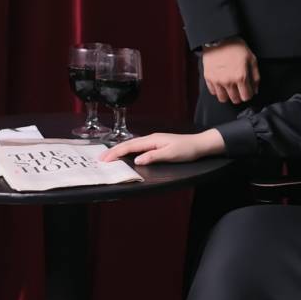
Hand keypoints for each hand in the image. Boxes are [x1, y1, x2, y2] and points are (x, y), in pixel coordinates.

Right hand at [100, 129, 224, 164]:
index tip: (105, 159)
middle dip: (113, 151)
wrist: (200, 145)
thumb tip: (137, 160)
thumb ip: (153, 156)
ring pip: (132, 145)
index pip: (130, 146)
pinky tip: (125, 154)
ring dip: (119, 150)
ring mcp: (153, 141)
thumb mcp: (170, 154)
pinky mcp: (157, 145)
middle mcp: (151, 139)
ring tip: (108, 156)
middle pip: (128, 144)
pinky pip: (138, 147)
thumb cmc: (187, 150)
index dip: (116, 153)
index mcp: (152, 140)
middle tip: (101, 158)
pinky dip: (128, 151)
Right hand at [202, 38, 258, 103]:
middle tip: (239, 88)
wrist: (219, 38)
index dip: (248, 94)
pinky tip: (221, 83)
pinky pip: (213, 92)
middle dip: (239, 96)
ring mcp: (217, 81)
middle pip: (235, 99)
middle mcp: (228, 81)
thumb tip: (255, 90)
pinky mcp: (208, 78)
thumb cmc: (236, 47)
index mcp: (241, 77)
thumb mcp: (252, 59)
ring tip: (229, 87)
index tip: (247, 90)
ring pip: (223, 98)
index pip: (246, 97)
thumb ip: (255, 76)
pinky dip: (218, 90)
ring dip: (228, 95)